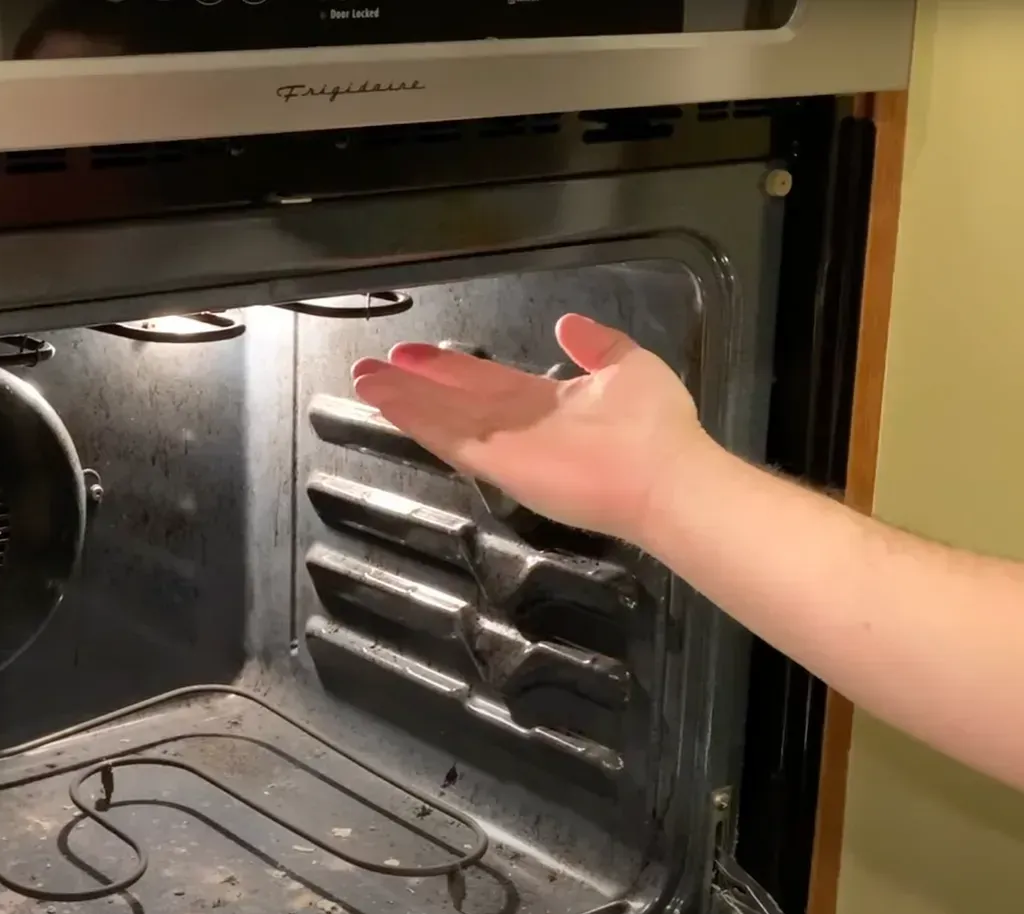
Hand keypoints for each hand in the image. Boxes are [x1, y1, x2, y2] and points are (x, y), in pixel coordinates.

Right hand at [350, 314, 716, 542]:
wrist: (666, 475)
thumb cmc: (654, 423)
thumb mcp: (629, 364)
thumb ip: (597, 345)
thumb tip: (566, 322)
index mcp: (546, 402)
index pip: (485, 381)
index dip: (447, 367)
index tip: (412, 353)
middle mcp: (517, 425)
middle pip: (452, 399)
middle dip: (412, 384)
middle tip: (369, 368)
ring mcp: (504, 448)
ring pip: (441, 418)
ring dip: (402, 399)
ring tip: (362, 381)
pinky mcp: (497, 466)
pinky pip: (449, 439)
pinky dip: (416, 419)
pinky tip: (386, 403)